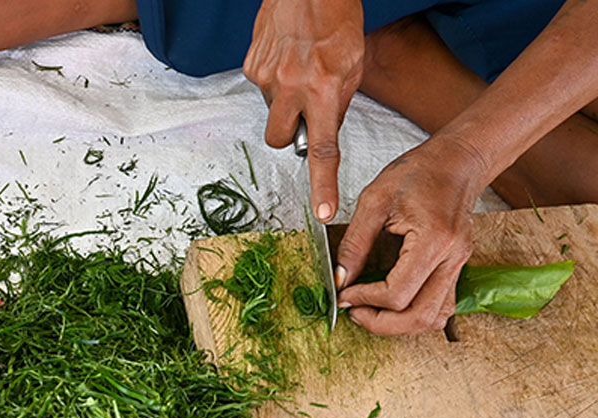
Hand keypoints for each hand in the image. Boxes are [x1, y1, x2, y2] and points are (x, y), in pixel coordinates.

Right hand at [244, 0, 363, 221]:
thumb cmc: (337, 20)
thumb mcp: (353, 66)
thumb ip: (339, 104)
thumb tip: (322, 131)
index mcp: (323, 90)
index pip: (322, 151)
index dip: (323, 185)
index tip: (324, 211)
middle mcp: (291, 87)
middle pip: (279, 140)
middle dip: (289, 133)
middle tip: (304, 109)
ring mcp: (266, 77)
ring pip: (270, 111)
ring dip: (283, 102)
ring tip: (298, 70)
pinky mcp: (251, 65)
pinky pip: (260, 87)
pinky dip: (273, 78)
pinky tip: (286, 57)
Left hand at [335, 135, 488, 334]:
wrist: (457, 161)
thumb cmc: (419, 173)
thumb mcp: (374, 200)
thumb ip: (354, 243)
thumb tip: (340, 279)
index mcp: (434, 241)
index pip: (398, 293)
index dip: (365, 299)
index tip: (344, 294)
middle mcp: (453, 259)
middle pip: (420, 316)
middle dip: (381, 323)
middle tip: (354, 312)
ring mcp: (459, 266)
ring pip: (434, 318)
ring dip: (400, 324)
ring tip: (370, 310)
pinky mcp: (457, 268)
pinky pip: (441, 307)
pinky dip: (415, 314)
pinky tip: (391, 304)